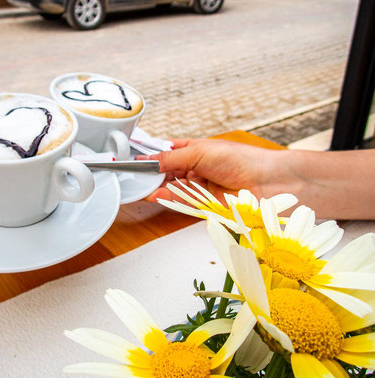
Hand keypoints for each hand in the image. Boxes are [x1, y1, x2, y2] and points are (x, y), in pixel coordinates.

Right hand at [137, 138, 284, 203]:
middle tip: (132, 175)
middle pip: (164, 172)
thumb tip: (148, 161)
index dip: (149, 156)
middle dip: (149, 174)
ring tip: (139, 186)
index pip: (165, 153)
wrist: (267, 182)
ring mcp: (197, 187)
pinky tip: (154, 195)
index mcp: (193, 150)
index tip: (133, 160)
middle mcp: (193, 169)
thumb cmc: (241, 159)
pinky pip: (179, 202)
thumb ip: (170, 158)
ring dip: (155, 187)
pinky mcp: (202, 205)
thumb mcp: (199, 152)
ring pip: (169, 188)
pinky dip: (166, 199)